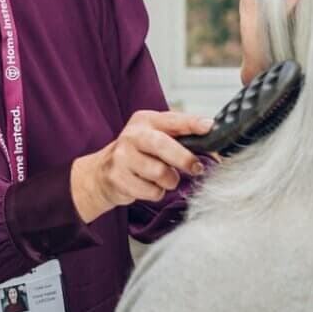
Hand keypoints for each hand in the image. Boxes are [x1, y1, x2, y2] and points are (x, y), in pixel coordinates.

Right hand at [70, 110, 212, 222]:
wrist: (102, 173)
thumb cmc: (138, 153)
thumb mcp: (154, 136)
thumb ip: (179, 136)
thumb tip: (210, 141)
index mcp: (145, 120)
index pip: (172, 119)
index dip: (192, 123)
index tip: (209, 127)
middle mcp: (132, 135)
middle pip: (162, 145)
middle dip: (183, 158)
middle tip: (196, 168)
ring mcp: (122, 156)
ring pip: (159, 172)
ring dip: (169, 180)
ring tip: (165, 177)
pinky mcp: (118, 178)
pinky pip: (150, 191)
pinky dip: (156, 192)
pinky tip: (149, 186)